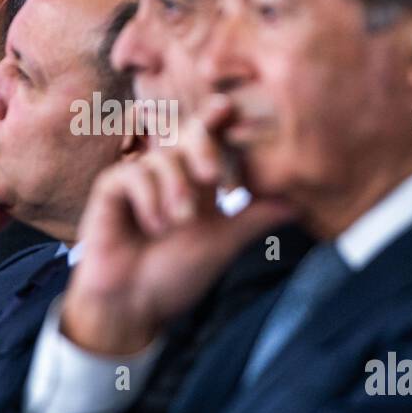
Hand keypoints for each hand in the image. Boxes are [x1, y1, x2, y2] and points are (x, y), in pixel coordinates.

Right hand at [61, 96, 295, 355]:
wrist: (134, 306)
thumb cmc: (175, 277)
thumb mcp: (222, 243)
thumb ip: (255, 217)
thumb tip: (300, 202)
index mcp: (197, 183)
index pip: (211, 141)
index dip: (218, 120)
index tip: (230, 106)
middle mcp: (167, 175)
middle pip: (187, 135)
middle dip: (203, 147)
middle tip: (213, 176)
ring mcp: (137, 180)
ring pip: (163, 158)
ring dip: (175, 190)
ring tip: (177, 223)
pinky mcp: (110, 189)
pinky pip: (133, 174)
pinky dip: (148, 198)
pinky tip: (152, 225)